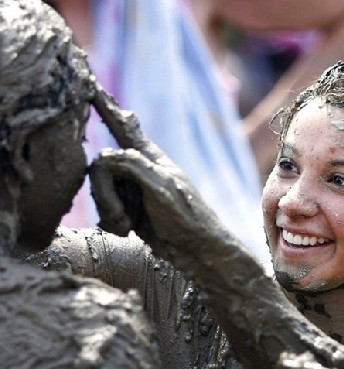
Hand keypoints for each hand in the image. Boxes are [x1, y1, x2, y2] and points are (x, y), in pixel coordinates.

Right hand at [89, 83, 228, 264]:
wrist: (195, 250)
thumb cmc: (187, 215)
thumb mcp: (162, 187)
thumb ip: (133, 166)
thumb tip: (103, 155)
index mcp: (150, 156)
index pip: (124, 126)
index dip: (105, 107)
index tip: (89, 84)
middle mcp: (137, 168)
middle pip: (100, 168)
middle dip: (105, 195)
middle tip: (123, 218)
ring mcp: (131, 189)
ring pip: (99, 190)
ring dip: (111, 211)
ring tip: (129, 226)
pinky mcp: (126, 208)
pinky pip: (104, 209)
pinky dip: (112, 221)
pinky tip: (127, 231)